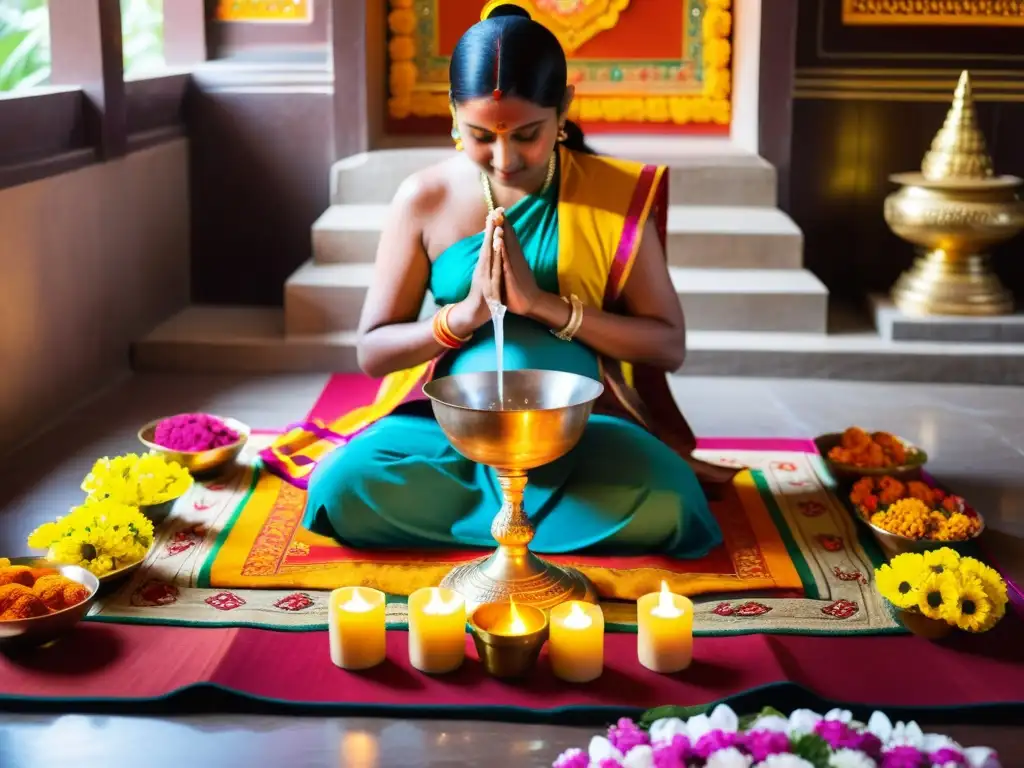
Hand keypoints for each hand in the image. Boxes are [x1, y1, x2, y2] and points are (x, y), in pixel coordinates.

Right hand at [447, 210, 502, 336]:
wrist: (473, 313)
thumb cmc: (482, 294)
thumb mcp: (485, 275)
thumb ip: (487, 262)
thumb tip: (488, 249)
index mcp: (483, 264)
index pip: (488, 242)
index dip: (491, 227)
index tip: (495, 211)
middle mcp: (482, 268)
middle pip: (488, 245)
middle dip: (491, 228)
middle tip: (495, 211)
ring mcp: (484, 276)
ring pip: (490, 256)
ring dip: (492, 241)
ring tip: (496, 226)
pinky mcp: (488, 286)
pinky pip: (494, 271)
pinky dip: (496, 260)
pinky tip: (499, 250)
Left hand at [496, 215, 541, 315]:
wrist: (531, 303)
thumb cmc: (518, 287)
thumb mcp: (511, 270)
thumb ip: (508, 258)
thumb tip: (505, 247)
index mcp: (513, 258)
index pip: (508, 238)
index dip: (504, 225)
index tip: (497, 211)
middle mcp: (515, 260)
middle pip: (509, 239)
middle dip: (504, 224)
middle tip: (499, 209)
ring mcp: (514, 268)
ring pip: (508, 248)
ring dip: (504, 235)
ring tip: (500, 222)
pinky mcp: (512, 277)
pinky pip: (506, 263)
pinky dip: (503, 253)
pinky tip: (500, 245)